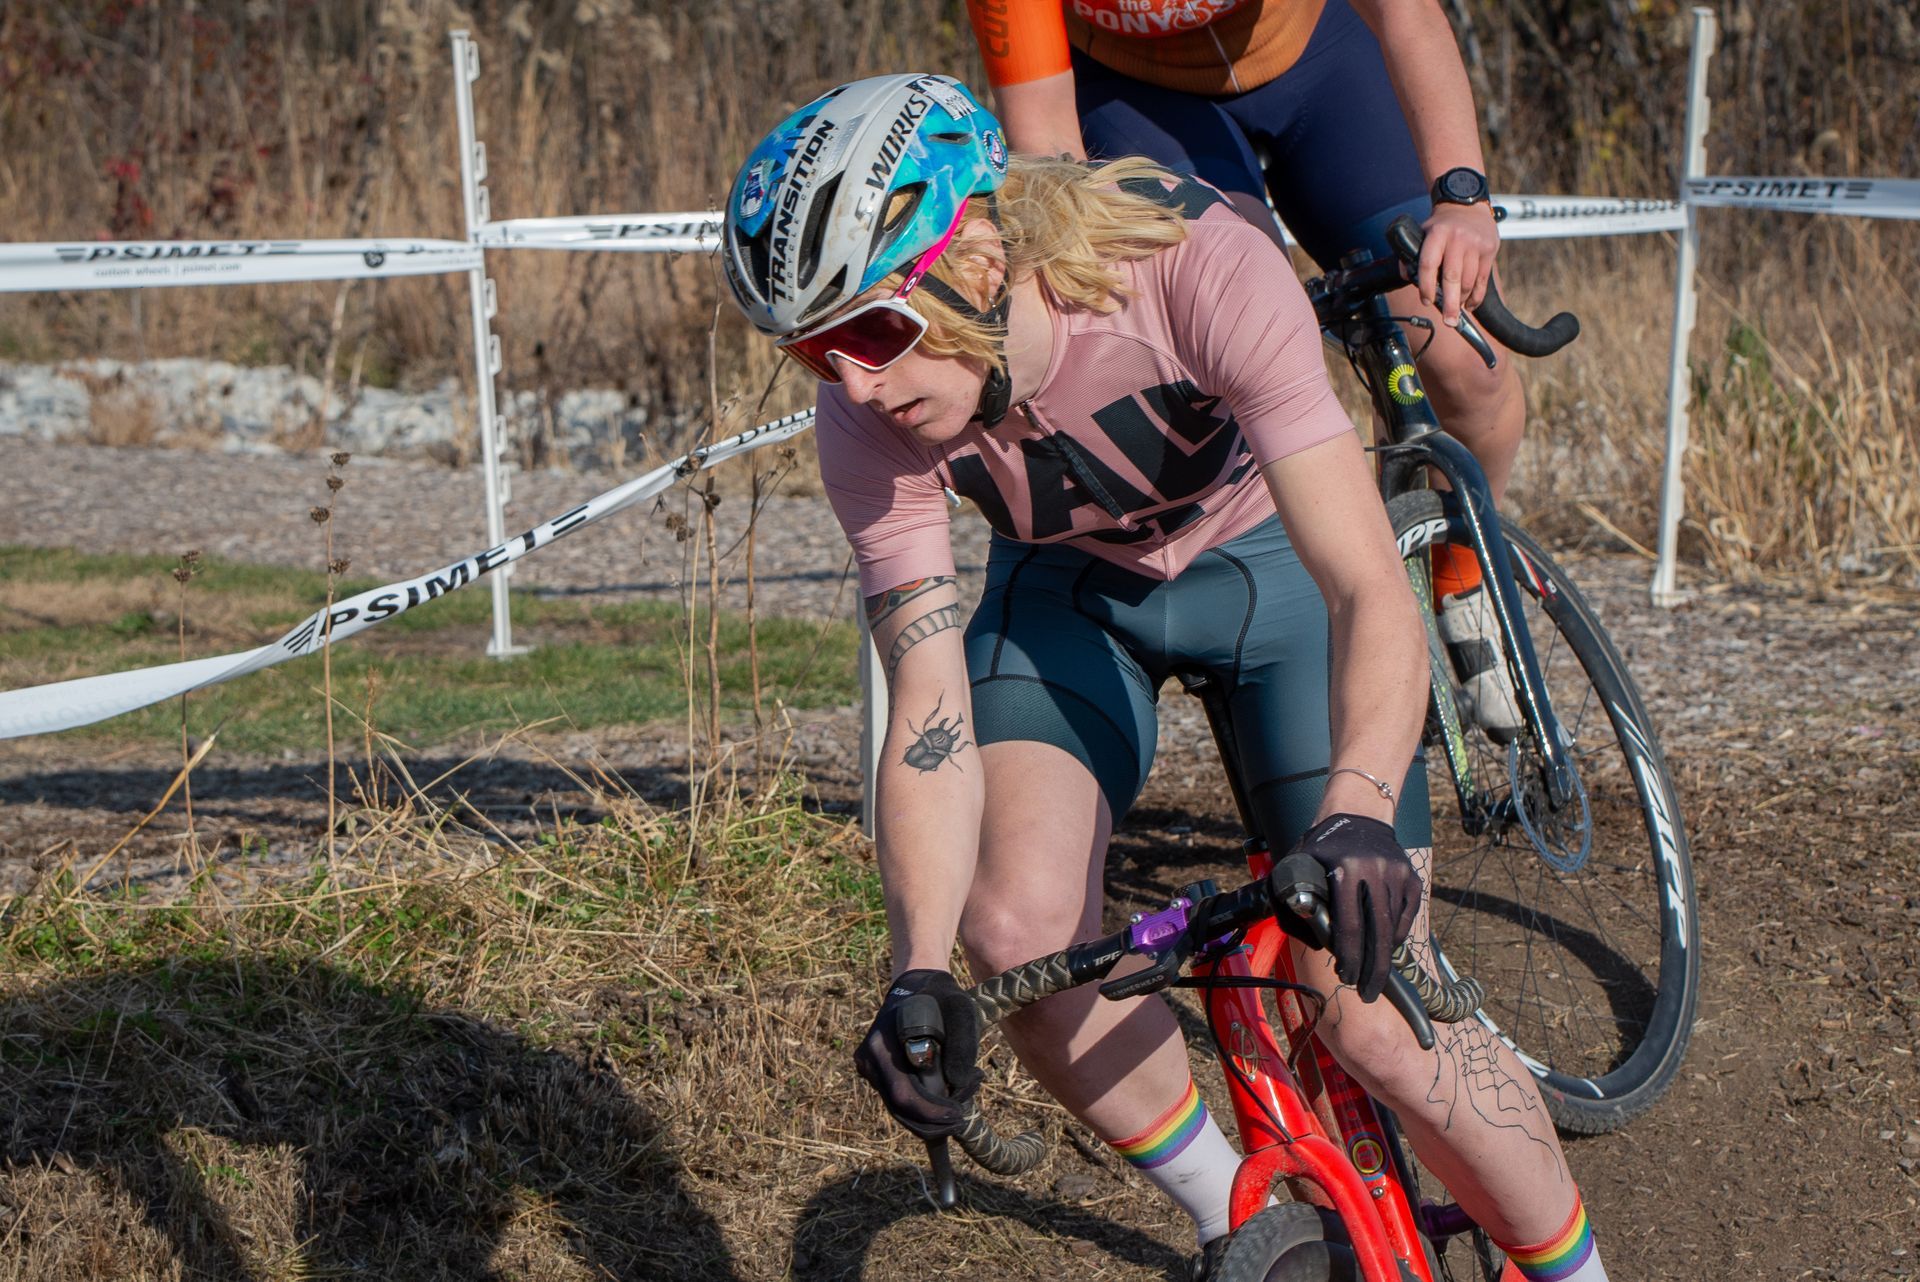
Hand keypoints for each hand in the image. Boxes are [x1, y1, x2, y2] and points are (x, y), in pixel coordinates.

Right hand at [852, 969, 982, 1138]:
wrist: (915, 985)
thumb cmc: (940, 996)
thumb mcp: (960, 1009)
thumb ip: (962, 1044)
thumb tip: (955, 1085)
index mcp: (883, 1043)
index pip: (904, 1095)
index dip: (932, 1113)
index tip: (959, 1115)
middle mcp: (869, 1059)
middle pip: (900, 1109)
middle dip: (934, 1121)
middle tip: (962, 1117)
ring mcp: (868, 1068)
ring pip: (899, 1110)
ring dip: (930, 1116)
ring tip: (959, 1100)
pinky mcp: (875, 1075)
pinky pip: (898, 1102)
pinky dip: (922, 1107)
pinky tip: (946, 1096)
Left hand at [1294, 813, 1421, 1001]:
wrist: (1357, 816)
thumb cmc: (1320, 849)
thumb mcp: (1295, 866)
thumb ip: (1291, 903)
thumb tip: (1313, 941)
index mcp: (1345, 869)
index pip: (1350, 925)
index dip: (1349, 957)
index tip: (1346, 977)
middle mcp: (1377, 871)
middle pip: (1379, 933)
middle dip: (1374, 970)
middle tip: (1369, 993)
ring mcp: (1399, 874)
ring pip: (1394, 928)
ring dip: (1383, 955)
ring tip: (1373, 974)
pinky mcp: (1413, 877)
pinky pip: (1407, 917)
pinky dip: (1397, 936)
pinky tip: (1384, 946)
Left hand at [1417, 201, 1499, 326]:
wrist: (1468, 204)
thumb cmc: (1442, 224)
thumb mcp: (1423, 232)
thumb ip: (1413, 253)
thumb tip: (1404, 276)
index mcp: (1437, 234)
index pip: (1428, 264)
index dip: (1426, 286)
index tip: (1426, 301)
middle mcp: (1458, 239)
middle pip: (1453, 277)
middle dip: (1450, 303)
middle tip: (1448, 322)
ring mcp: (1476, 245)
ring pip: (1469, 281)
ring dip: (1462, 300)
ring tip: (1456, 311)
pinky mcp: (1490, 250)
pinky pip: (1483, 280)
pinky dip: (1477, 296)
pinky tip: (1470, 305)